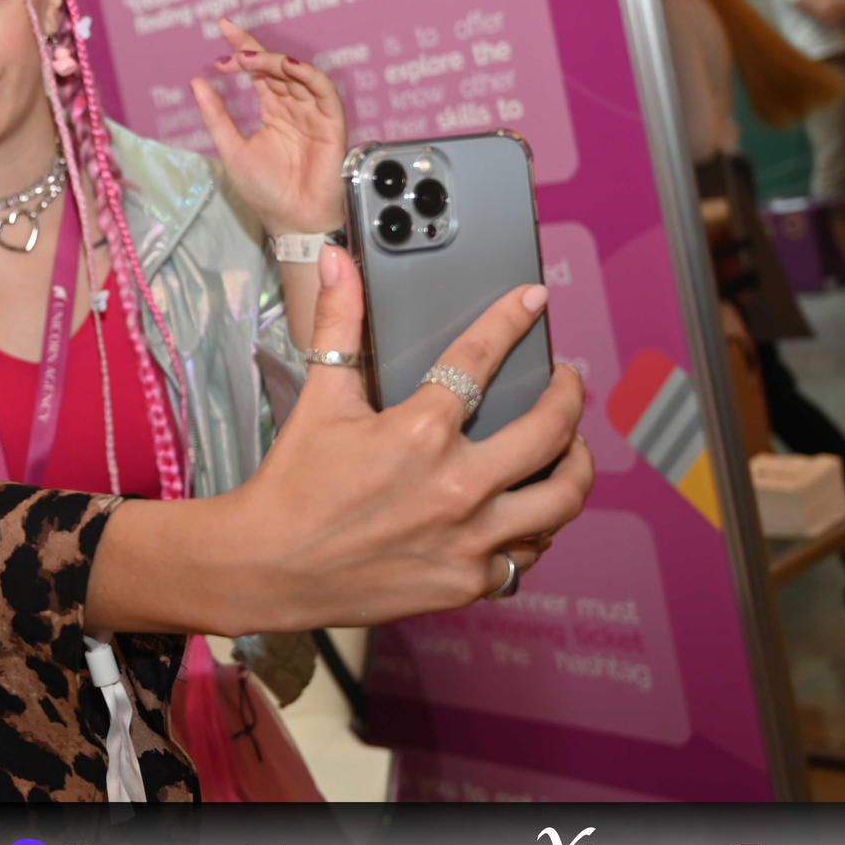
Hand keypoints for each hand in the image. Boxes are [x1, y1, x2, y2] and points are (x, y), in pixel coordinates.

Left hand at [189, 18, 345, 235]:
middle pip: (277, 68)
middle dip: (255, 54)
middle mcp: (294, 107)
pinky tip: (289, 68)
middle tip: (232, 52)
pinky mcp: (332, 124)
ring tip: (251, 59)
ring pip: (298, 76)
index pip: (259, 71)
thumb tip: (196, 82)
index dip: (244, 47)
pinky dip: (309, 77)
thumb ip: (217, 116)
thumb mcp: (231, 149)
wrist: (292, 222)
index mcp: (273, 111)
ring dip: (277, 63)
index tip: (223, 27)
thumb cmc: (265, 192)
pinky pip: (324, 93)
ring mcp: (313, 114)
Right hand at [213, 245, 591, 632]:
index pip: (481, 359)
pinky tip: (529, 513)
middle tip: (566, 383)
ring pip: (561, 500)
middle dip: (569, 396)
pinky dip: (536, 530)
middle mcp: (456, 486)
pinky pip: (528, 555)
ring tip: (569, 449)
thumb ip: (337, 324)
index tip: (532, 302)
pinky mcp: (465, 582)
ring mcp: (468, 539)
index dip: (511, 320)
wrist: (270, 568)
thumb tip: (335, 262)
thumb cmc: (293, 484)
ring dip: (574, 467)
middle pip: (551, 431)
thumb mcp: (318, 400)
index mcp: (420, 432)